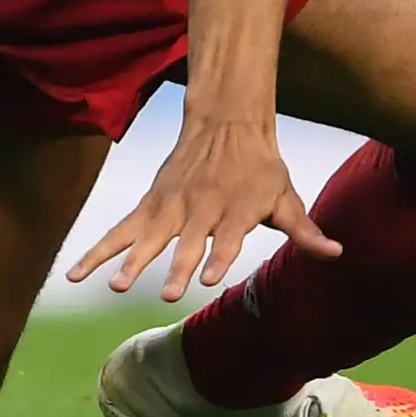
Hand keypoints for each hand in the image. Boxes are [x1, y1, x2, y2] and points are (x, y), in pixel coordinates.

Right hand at [69, 114, 338, 301]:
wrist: (224, 122)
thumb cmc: (260, 166)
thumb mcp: (287, 195)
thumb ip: (305, 230)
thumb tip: (337, 253)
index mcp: (234, 208)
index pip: (226, 238)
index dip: (219, 257)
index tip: (210, 279)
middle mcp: (198, 207)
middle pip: (183, 241)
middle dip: (173, 267)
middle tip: (165, 293)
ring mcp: (169, 205)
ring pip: (143, 236)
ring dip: (127, 261)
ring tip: (111, 286)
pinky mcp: (149, 204)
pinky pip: (120, 230)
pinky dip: (98, 250)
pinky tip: (78, 273)